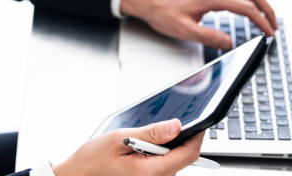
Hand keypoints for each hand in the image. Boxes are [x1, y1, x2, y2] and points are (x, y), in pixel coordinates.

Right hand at [52, 119, 203, 175]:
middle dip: (180, 139)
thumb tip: (177, 125)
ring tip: (144, 140)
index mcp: (152, 172)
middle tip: (166, 124)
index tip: (199, 121)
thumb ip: (152, 133)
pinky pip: (162, 166)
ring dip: (166, 147)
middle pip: (183, 158)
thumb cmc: (92, 161)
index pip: (189, 154)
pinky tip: (141, 149)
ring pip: (172, 162)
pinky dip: (158, 154)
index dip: (197, 135)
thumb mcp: (120, 139)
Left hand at [120, 0, 277, 49]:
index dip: (262, 22)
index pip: (246, 8)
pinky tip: (246, 1)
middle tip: (274, 24)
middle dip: (268, 8)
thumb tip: (228, 43)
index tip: (269, 33)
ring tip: (265, 14)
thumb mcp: (183, 30)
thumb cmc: (160, 10)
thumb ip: (208, 37)